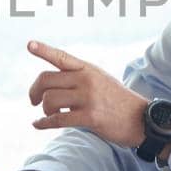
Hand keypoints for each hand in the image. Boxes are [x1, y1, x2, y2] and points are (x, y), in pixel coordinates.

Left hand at [27, 40, 148, 148]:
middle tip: (33, 100)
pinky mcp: (90, 117)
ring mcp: (88, 98)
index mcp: (88, 69)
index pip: (61, 57)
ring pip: (50, 100)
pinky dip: (43, 124)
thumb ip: (79, 78)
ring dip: (44, 110)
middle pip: (46, 80)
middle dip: (34, 91)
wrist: (141, 118)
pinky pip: (57, 119)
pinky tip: (38, 125)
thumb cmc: (118, 101)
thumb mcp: (100, 80)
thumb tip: (53, 86)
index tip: (30, 45)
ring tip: (49, 114)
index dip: (44, 50)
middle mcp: (86, 80)